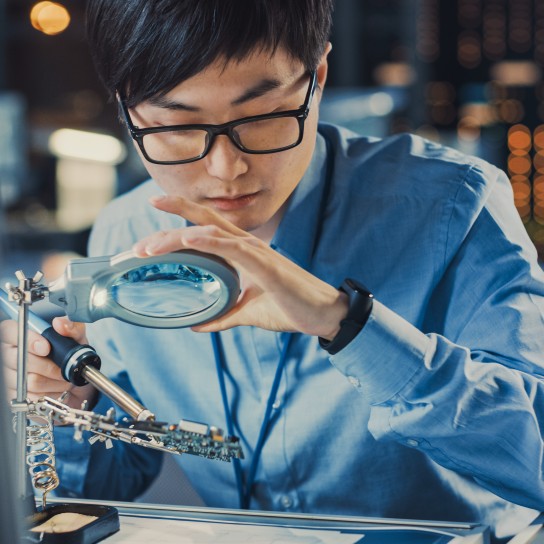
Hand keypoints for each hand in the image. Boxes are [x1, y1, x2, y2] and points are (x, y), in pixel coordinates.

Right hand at [0, 317, 96, 409]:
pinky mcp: (15, 394)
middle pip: (21, 360)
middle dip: (49, 365)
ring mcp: (10, 375)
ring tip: (64, 377)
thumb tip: (60, 323)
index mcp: (19, 334)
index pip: (11, 333)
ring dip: (54, 381)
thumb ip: (71, 327)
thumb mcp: (76, 337)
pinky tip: (56, 387)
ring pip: (30, 380)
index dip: (28, 341)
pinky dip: (50, 393)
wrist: (74, 379)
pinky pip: (32, 396)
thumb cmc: (69, 354)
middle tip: (63, 366)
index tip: (46, 347)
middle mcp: (10, 353)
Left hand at [133, 195, 348, 337]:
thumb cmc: (289, 307)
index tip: (152, 214)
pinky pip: (229, 246)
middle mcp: (245, 244)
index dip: (178, 216)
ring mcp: (254, 251)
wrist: (322, 314)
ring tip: (148, 249)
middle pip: (201, 220)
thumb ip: (222, 315)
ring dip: (175, 237)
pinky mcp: (264, 262)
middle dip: (168, 220)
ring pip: (208, 232)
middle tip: (137, 244)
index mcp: (241, 251)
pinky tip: (184, 240)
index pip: (204, 227)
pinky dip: (205, 241)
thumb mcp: (247, 313)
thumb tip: (198, 324)